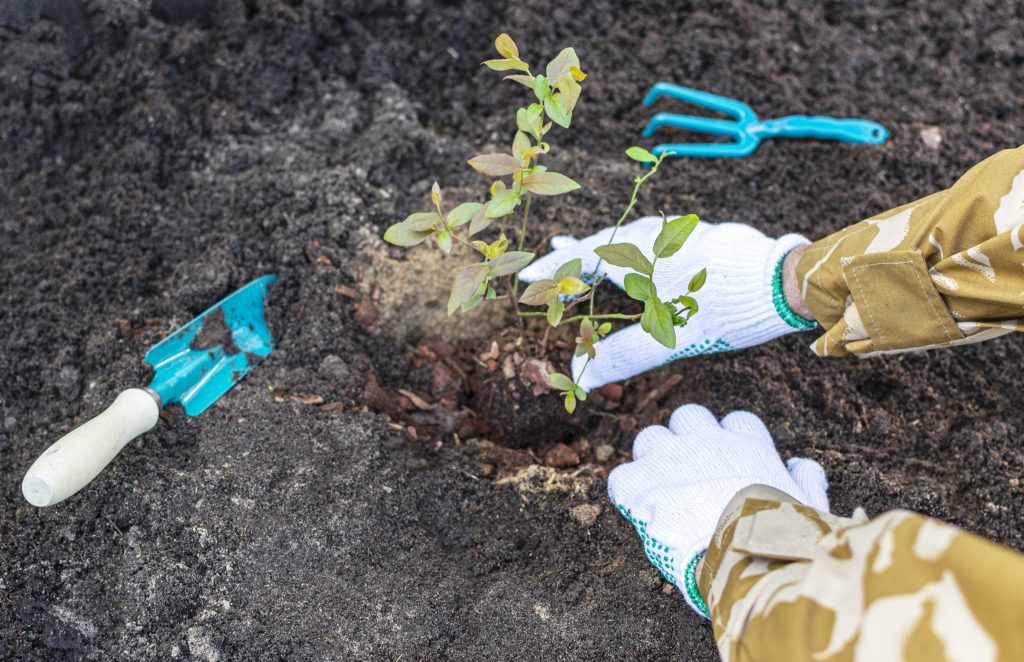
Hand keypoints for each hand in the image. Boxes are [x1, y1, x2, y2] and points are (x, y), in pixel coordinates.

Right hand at [518, 217, 812, 390]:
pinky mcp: (707, 235)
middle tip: (552, 253)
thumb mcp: (668, 340)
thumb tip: (580, 378)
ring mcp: (683, 233)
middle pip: (604, 241)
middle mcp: (657, 237)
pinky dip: (639, 245)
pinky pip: (659, 237)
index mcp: (638, 256)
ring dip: (609, 245)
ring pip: (633, 236)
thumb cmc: (723, 311)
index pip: (581, 260)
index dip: (552, 271)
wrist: (784, 283)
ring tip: (592, 252)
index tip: (526, 275)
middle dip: (576, 252)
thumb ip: (622, 356)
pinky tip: (648, 254)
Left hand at [607, 404, 828, 616]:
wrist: (743, 555)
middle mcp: (706, 441)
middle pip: (688, 417)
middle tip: (687, 471)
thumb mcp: (808, 504)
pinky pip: (621, 477)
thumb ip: (806, 479)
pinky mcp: (641, 483)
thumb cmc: (779, 535)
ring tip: (658, 489)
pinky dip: (627, 493)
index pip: (737, 421)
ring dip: (652, 459)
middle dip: (686, 438)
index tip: (730, 462)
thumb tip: (801, 464)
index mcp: (748, 444)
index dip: (731, 439)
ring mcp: (670, 458)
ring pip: (650, 437)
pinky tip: (636, 511)